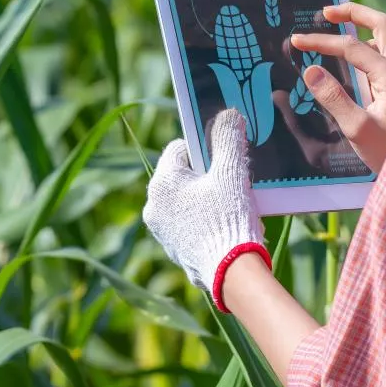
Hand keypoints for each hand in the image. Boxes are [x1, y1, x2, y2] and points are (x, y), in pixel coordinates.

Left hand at [144, 109, 267, 309]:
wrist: (232, 272)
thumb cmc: (229, 216)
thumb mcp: (232, 171)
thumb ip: (228, 137)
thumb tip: (227, 114)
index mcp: (161, 183)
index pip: (180, 148)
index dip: (205, 148)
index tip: (225, 158)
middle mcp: (153, 207)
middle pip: (182, 176)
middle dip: (207, 175)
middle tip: (232, 182)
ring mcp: (161, 232)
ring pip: (185, 201)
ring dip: (206, 198)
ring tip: (232, 206)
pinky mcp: (174, 251)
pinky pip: (189, 224)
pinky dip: (204, 221)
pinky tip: (226, 226)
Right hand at [289, 2, 385, 172]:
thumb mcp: (357, 130)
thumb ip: (334, 98)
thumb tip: (311, 70)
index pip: (351, 47)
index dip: (322, 41)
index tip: (297, 41)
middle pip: (382, 24)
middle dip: (353, 13)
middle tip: (327, 11)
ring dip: (363, 29)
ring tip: (338, 31)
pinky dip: (369, 48)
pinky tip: (355, 61)